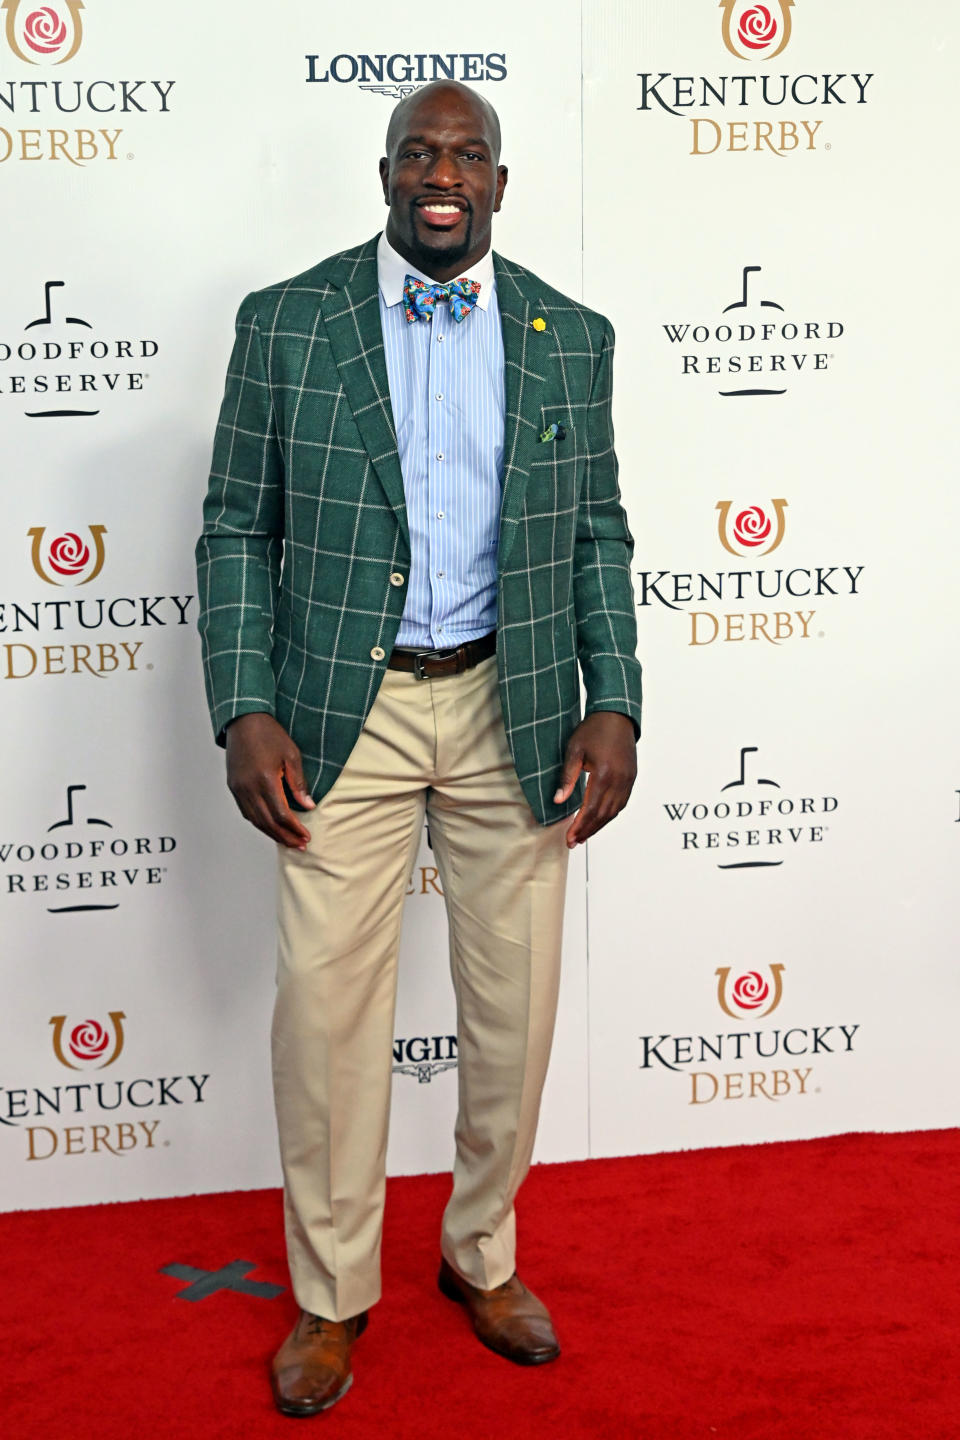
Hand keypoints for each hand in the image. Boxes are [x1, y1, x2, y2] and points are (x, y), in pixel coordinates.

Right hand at [225, 713, 314, 849]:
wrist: (243, 720)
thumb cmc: (270, 734)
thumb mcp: (291, 755)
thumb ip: (298, 783)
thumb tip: (308, 806)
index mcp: (265, 780)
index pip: (281, 814)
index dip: (294, 828)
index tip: (306, 836)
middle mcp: (248, 788)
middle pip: (267, 823)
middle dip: (285, 837)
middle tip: (300, 845)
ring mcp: (238, 788)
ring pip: (255, 820)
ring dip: (272, 833)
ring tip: (288, 841)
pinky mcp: (233, 786)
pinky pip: (246, 811)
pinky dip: (259, 822)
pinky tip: (270, 826)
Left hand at [554, 712, 636, 848]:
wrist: (616, 715)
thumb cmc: (594, 729)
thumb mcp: (574, 750)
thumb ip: (567, 777)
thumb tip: (558, 800)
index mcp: (604, 774)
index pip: (591, 809)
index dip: (580, 826)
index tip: (570, 837)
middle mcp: (619, 780)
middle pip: (603, 814)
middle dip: (588, 830)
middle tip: (574, 841)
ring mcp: (628, 779)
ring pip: (614, 811)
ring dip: (599, 825)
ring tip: (584, 835)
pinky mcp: (631, 777)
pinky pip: (621, 803)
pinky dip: (610, 814)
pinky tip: (599, 819)